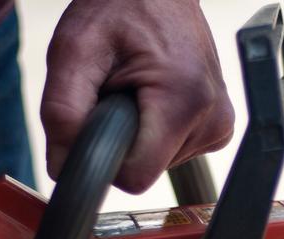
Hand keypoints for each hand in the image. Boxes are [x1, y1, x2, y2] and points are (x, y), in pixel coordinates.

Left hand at [41, 0, 233, 192]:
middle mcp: (213, 119)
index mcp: (185, 101)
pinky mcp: (220, 127)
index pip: (136, 177)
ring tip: (135, 87)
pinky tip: (153, 96)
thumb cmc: (118, 7)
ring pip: (158, 164)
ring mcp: (221, 125)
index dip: (105, 159)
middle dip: (121, 140)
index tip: (96, 123)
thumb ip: (62, 112)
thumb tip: (63, 168)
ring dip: (137, 133)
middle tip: (117, 91)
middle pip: (146, 171)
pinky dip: (155, 131)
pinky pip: (173, 152)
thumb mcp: (74, 49)